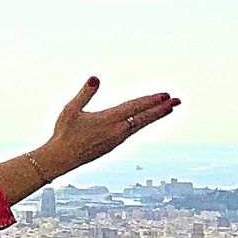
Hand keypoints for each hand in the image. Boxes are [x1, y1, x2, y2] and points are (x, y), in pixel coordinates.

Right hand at [38, 77, 178, 173]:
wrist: (60, 159)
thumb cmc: (63, 133)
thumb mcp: (70, 110)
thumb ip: (85, 94)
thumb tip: (95, 78)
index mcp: (107, 120)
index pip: (134, 108)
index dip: (151, 101)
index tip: (166, 95)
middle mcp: (116, 131)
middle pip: (144, 118)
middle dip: (162, 109)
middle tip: (178, 101)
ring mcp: (116, 140)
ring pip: (140, 125)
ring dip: (155, 116)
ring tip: (168, 109)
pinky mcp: (113, 145)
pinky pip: (133, 132)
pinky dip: (143, 124)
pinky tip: (145, 120)